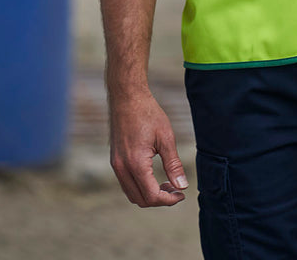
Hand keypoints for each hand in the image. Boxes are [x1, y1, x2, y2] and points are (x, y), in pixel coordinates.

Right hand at [109, 91, 188, 206]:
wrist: (127, 97)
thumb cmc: (148, 113)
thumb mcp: (166, 138)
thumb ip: (173, 164)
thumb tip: (182, 186)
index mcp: (135, 164)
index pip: (151, 196)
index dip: (168, 200)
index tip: (181, 194)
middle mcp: (121, 168)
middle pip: (140, 199)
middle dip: (160, 199)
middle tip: (176, 189)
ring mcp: (116, 165)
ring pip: (132, 194)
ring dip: (149, 194)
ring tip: (167, 183)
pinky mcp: (114, 160)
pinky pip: (126, 183)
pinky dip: (140, 186)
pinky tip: (153, 175)